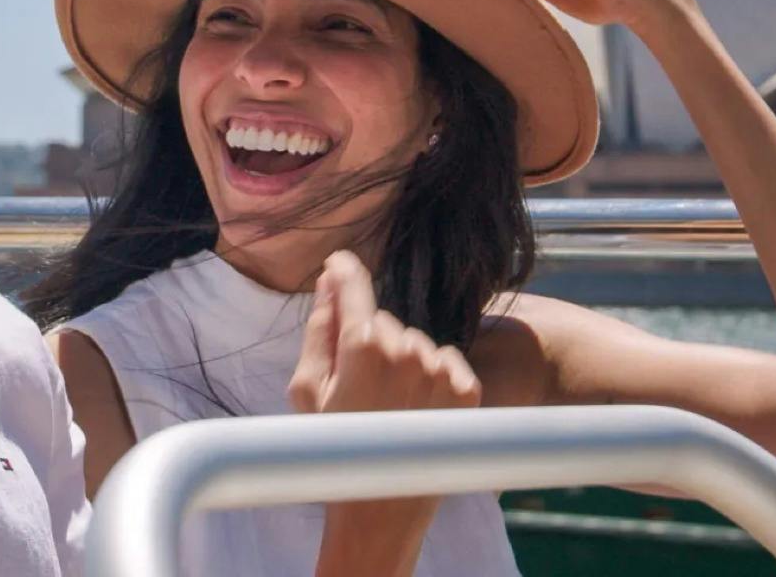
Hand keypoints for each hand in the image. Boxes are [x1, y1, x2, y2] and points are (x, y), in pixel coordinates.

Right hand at [290, 250, 479, 576]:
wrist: (379, 512)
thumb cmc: (334, 450)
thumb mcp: (308, 388)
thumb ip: (319, 327)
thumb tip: (329, 280)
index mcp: (362, 346)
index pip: (354, 285)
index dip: (344, 270)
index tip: (339, 263)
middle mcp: (407, 349)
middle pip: (383, 321)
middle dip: (369, 340)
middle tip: (358, 385)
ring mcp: (440, 370)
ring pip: (415, 341)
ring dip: (402, 361)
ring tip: (388, 405)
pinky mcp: (467, 390)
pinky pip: (445, 360)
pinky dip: (432, 376)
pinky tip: (415, 409)